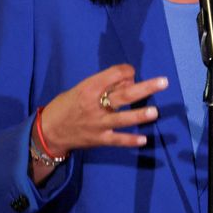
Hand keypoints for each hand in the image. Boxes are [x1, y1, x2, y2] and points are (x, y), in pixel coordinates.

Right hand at [39, 64, 167, 155]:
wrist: (48, 131)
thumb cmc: (66, 105)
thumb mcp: (81, 89)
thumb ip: (103, 86)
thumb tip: (129, 81)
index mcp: (87, 88)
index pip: (112, 75)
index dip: (126, 71)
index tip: (132, 72)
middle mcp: (94, 105)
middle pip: (123, 95)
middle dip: (144, 88)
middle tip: (163, 82)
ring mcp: (97, 124)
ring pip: (122, 119)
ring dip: (139, 115)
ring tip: (155, 112)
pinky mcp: (99, 139)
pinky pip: (117, 140)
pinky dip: (130, 140)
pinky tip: (144, 140)